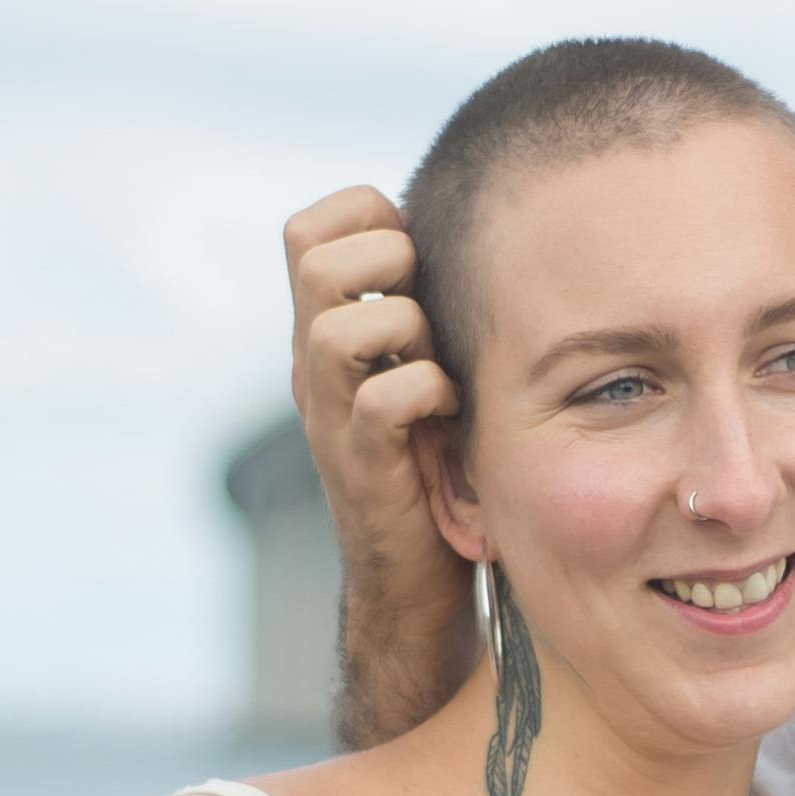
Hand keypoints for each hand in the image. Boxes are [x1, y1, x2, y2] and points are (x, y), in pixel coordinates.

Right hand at [285, 186, 482, 738]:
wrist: (415, 579)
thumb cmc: (440, 460)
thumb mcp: (425, 366)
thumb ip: (426, 306)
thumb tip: (483, 233)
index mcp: (325, 331)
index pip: (311, 228)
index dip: (366, 217)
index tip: (418, 256)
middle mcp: (314, 366)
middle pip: (311, 255)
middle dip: (384, 260)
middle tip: (425, 304)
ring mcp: (331, 416)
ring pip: (337, 326)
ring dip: (404, 327)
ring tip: (437, 361)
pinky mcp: (364, 468)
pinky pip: (382, 401)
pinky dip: (425, 392)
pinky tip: (450, 409)